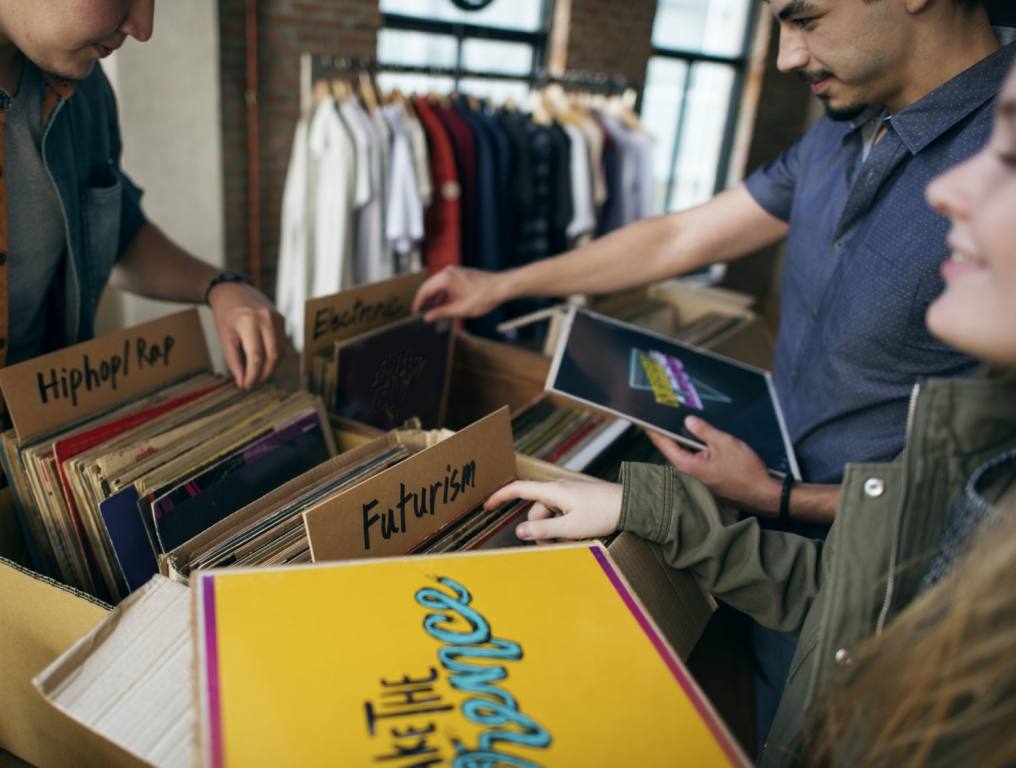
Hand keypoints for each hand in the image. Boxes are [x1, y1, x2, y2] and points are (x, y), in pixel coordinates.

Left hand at [207, 282, 284, 389]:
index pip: (256, 356)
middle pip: (273, 356)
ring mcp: (277, 318)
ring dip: (271, 367)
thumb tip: (242, 382)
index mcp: (249, 322)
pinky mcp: (282, 319)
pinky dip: (274, 355)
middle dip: (265, 374)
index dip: (253, 375)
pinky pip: (281, 343)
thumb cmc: (225, 314)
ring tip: (258, 374)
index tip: (246, 386)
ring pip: (280, 351)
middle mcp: (266, 319)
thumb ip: (234, 361)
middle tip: (254, 383)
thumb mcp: (225, 338)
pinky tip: (263, 361)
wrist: (232, 289)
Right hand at [412, 266, 508, 320]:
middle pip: (429, 287)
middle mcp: (448, 272)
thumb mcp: (460, 309)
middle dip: (425, 301)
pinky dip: (442, 295)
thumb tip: (427, 317)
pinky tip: (443, 306)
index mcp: (445, 278)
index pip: (424, 290)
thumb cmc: (484, 297)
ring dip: (434, 299)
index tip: (414, 313)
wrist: (502, 287)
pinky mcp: (460, 275)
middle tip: (421, 314)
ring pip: (437, 286)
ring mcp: (454, 272)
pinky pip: (446, 285)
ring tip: (432, 313)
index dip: (418, 303)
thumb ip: (441, 313)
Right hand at [484, 479, 622, 543]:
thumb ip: (543, 529)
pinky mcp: (580, 501)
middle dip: (539, 530)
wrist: (632, 504)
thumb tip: (520, 531)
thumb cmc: (603, 513)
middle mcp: (559, 490)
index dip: (500, 496)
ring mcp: (570, 495)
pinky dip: (566, 527)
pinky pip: (564, 515)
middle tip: (551, 547)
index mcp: (553, 492)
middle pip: (537, 511)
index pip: (519, 489)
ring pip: (551, 515)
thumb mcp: (570, 527)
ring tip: (572, 543)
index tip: (486, 506)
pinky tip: (580, 537)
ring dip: (555, 531)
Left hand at [646, 416, 779, 514]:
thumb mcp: (725, 443)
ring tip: (683, 425)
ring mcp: (699, 479)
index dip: (654, 432)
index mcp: (689, 466)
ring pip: (686, 456)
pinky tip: (701, 440)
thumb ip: (704, 431)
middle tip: (663, 418)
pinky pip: (697, 461)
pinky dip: (695, 450)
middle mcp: (690, 474)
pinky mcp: (708, 480)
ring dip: (684, 442)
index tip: (644, 422)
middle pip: (674, 450)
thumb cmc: (746, 472)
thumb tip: (688, 421)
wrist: (763, 494)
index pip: (665, 446)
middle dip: (669, 435)